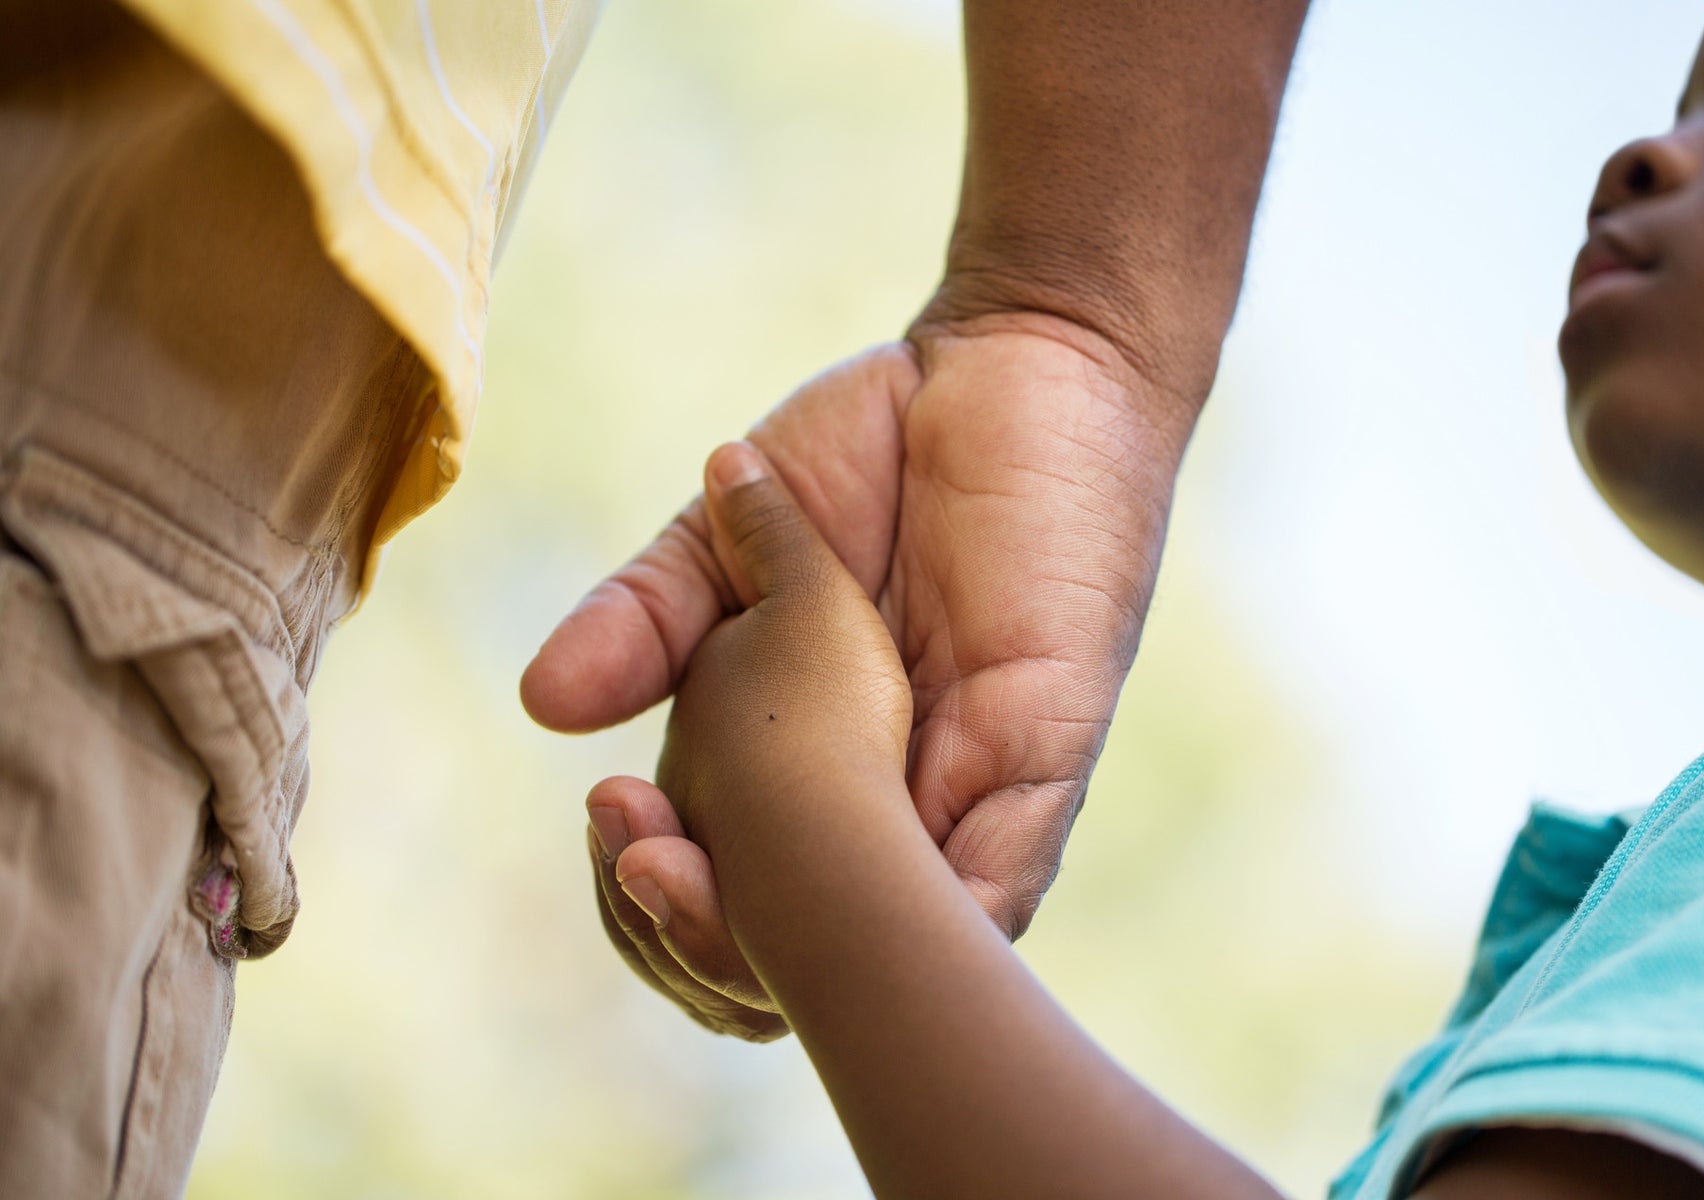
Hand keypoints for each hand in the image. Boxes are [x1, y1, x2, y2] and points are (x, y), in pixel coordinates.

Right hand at [522, 316, 1191, 1038]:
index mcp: (817, 758)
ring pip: (903, 937)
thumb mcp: (731, 532)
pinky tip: (884, 935)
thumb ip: (650, 615)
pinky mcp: (1048, 742)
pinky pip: (1009, 871)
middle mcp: (895, 792)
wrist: (1013, 351)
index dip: (668, 895)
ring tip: (713, 896)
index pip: (736, 886)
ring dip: (804, 940)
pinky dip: (947, 915)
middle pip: (810, 946)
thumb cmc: (879, 442)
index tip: (608, 832)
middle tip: (645, 866)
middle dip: (718, 939)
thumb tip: (543, 705)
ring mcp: (976, 780)